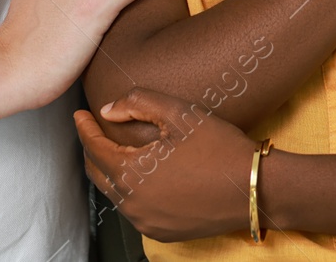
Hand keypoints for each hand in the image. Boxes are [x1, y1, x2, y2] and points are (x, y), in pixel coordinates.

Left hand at [75, 88, 256, 242]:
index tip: (80, 114)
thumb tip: (108, 110)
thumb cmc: (220, 148)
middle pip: (98, 173)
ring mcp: (147, 223)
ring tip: (115, 148)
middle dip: (92, 149)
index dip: (84, 127)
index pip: (93, 148)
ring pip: (115, 193)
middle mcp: (133, 205)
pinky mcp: (163, 232)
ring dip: (111, 170)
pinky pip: (134, 209)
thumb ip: (137, 103)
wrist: (255, 188)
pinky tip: (141, 175)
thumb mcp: (179, 114)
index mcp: (131, 174)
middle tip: (93, 129)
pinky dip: (130, 190)